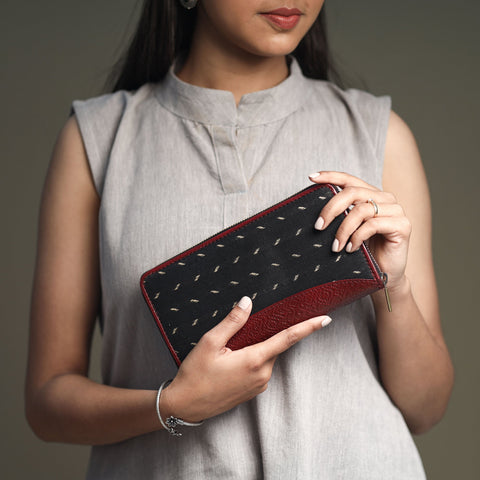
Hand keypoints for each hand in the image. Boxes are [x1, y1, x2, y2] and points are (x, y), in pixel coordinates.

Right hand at [159, 296, 331, 422]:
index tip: (325, 319)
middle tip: (242, 333)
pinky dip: (252, 359)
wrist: (185, 406)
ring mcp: (259, 385)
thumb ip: (233, 321)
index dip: (308, 327)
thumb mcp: (210, 342)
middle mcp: (262, 374)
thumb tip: (247, 302)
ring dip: (256, 348)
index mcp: (255, 360)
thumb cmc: (196, 374)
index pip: (288, 338)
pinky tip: (232, 361)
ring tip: (229, 351)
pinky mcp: (253, 391)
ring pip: (266, 357)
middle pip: (274, 346)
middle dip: (265, 335)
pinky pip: (260, 368)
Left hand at [308, 171, 411, 290]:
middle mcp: (385, 198)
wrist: (385, 276)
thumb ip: (340, 216)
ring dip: (343, 230)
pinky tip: (351, 249)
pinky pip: (373, 225)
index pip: (349, 180)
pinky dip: (357, 237)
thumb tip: (317, 213)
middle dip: (331, 209)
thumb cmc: (365, 252)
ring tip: (335, 246)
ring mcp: (396, 210)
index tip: (311, 177)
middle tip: (318, 226)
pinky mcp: (402, 225)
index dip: (331, 176)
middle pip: (352, 193)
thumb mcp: (348, 230)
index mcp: (371, 195)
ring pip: (361, 210)